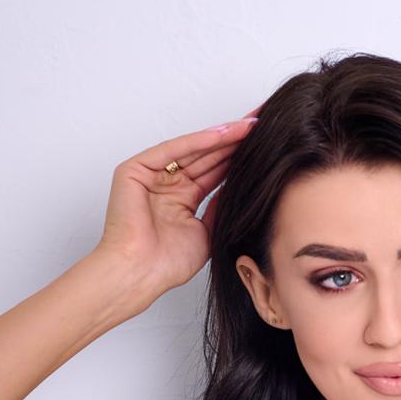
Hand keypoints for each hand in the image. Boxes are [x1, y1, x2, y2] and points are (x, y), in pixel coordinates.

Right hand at [90, 105, 262, 309]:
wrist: (139, 274)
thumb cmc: (166, 264)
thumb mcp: (208, 232)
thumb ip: (220, 207)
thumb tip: (241, 186)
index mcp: (181, 199)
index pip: (215, 172)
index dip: (238, 159)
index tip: (265, 147)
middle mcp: (167, 184)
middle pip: (206, 156)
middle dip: (234, 141)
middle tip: (263, 124)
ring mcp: (151, 175)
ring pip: (192, 150)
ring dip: (221, 137)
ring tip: (250, 125)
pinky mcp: (135, 169)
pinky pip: (172, 150)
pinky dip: (197, 141)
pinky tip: (223, 134)